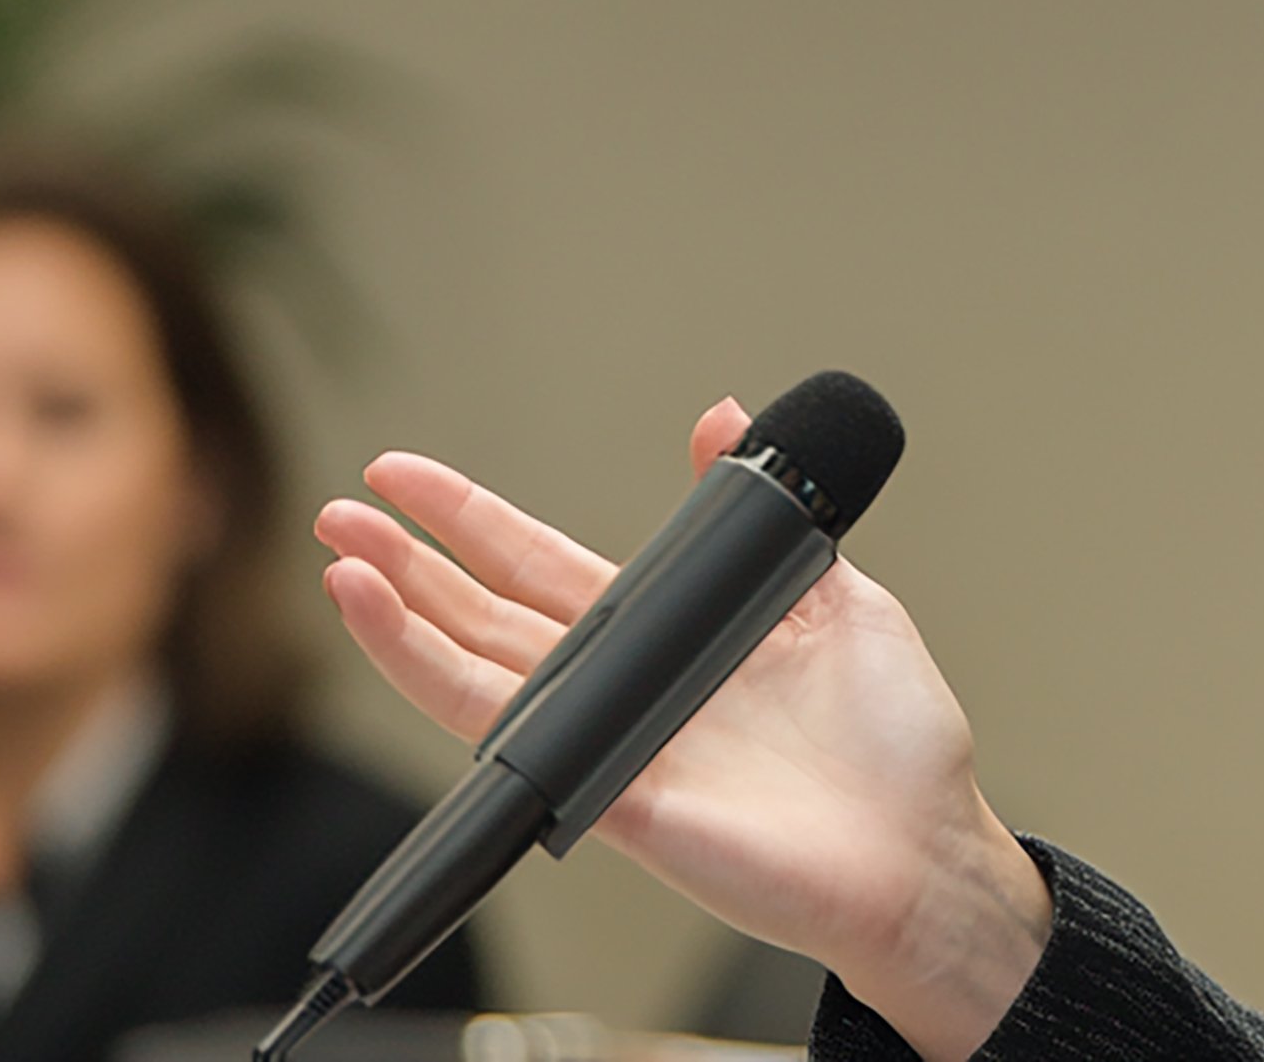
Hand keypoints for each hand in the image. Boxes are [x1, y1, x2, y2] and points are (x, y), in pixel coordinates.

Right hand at [315, 400, 1052, 1061]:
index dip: (473, 522)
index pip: (543, 566)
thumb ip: (759, 515)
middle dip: (408, 561)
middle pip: (487, 612)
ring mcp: (611, 741)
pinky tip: (389, 632)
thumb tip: (722, 415)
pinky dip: (434, 678)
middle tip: (338, 511)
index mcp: (669, 637)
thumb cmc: (893, 742)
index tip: (408, 479)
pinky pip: (509, 731)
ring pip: (473, 669)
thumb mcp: (830, 594)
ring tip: (339, 560)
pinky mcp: (612, 791)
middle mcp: (626, 688)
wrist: (925, 847)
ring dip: (398, 615)